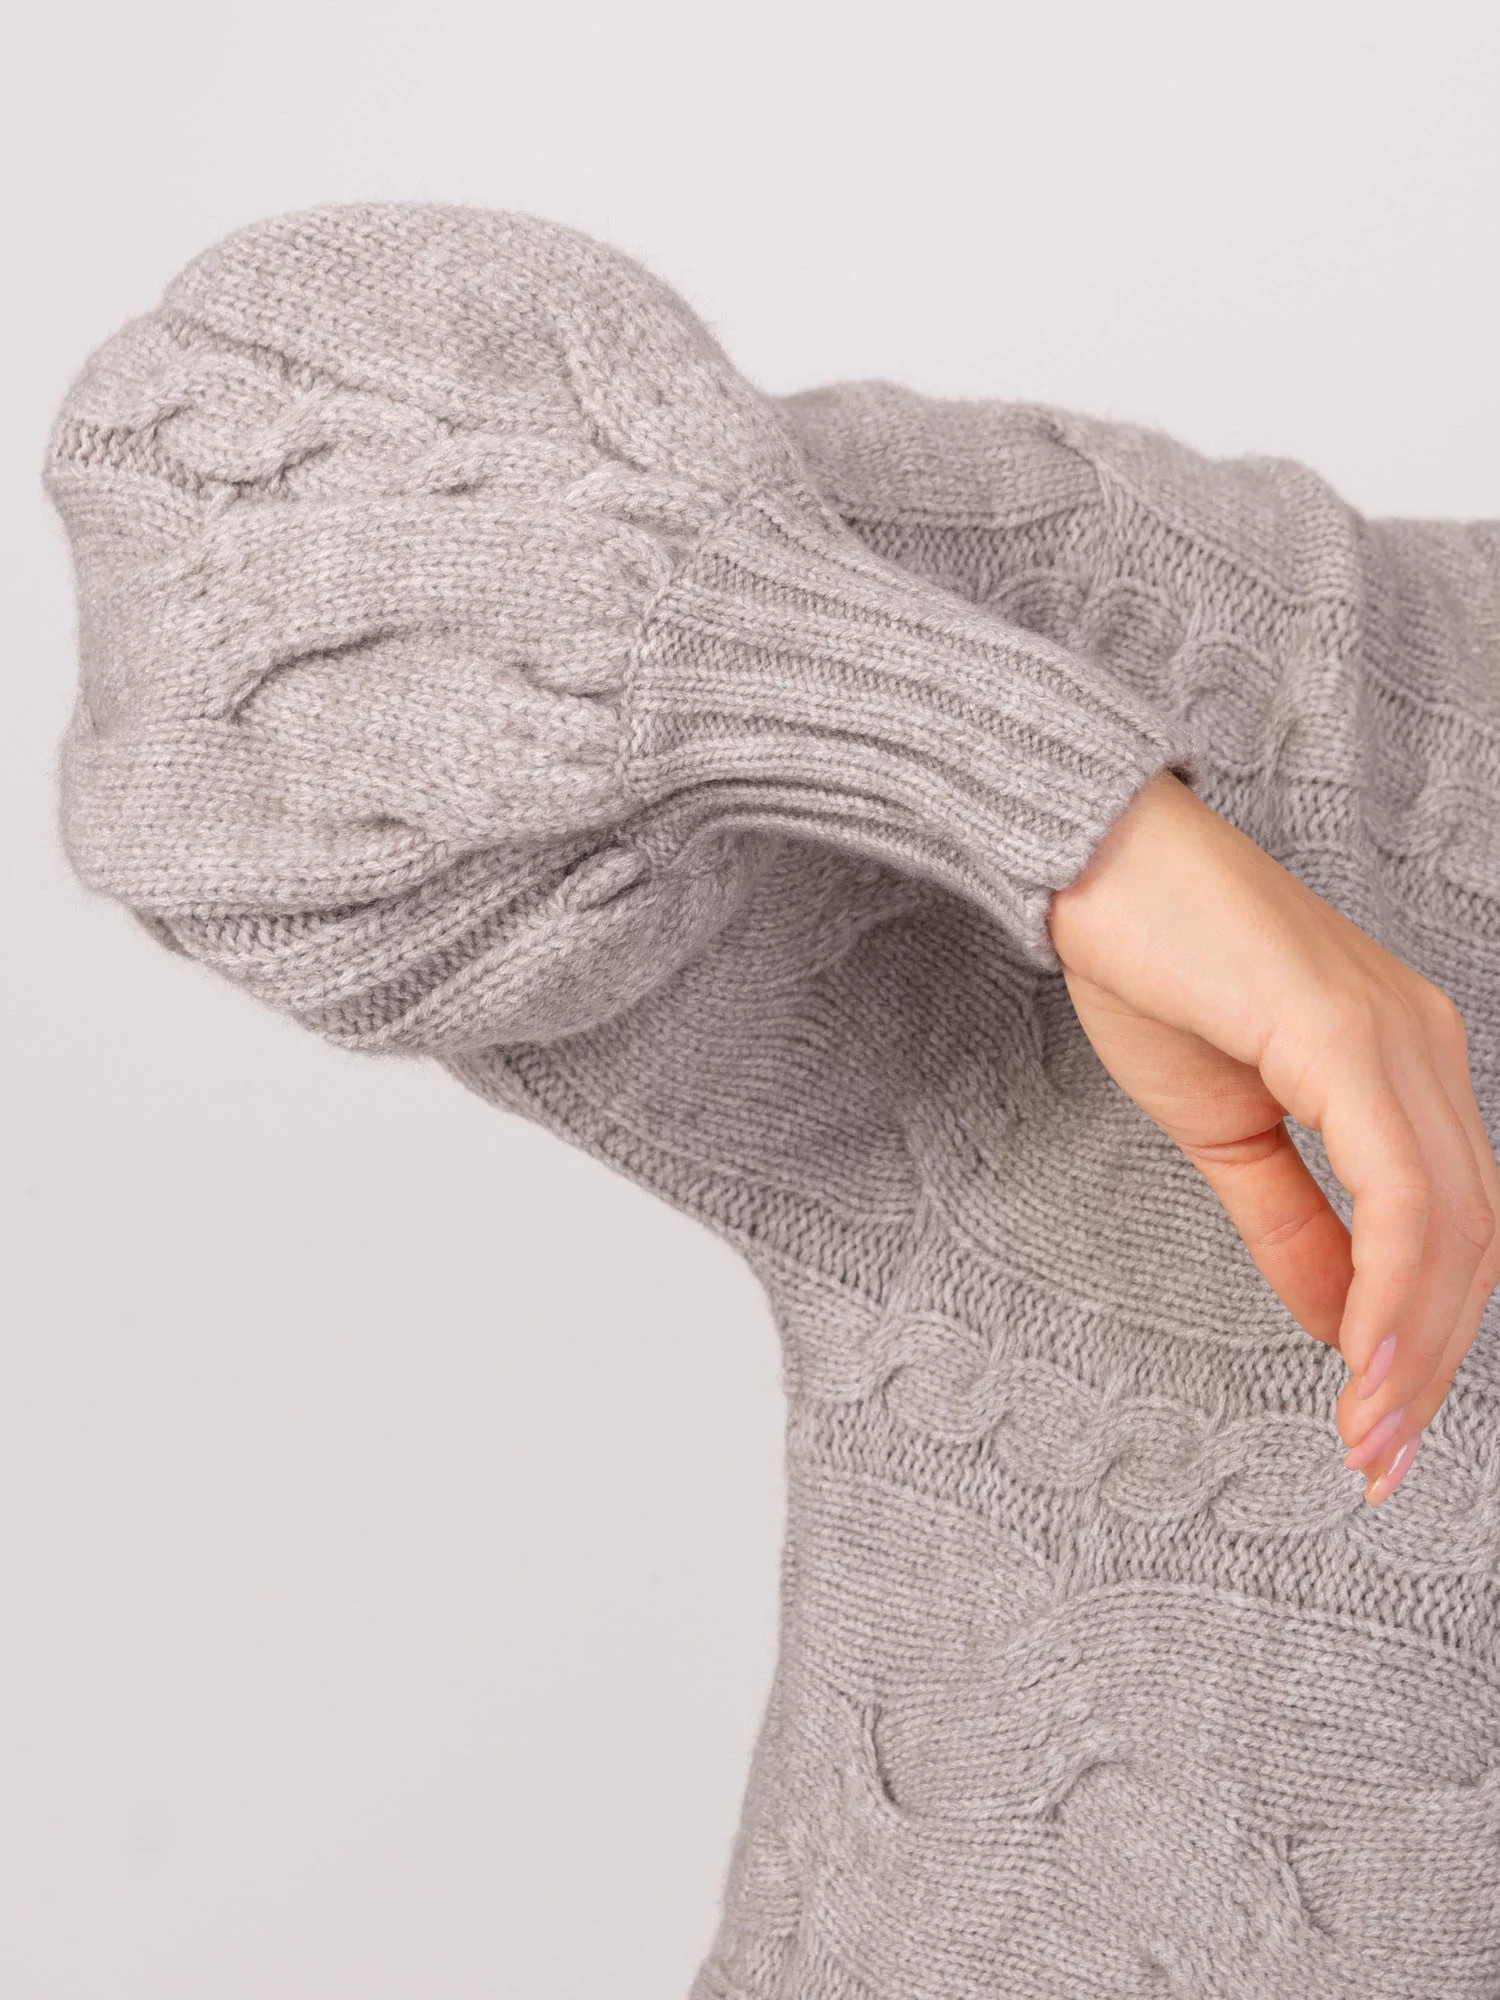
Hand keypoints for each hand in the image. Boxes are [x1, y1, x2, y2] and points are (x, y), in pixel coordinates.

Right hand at [1046, 769, 1499, 1501]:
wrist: (1089, 859)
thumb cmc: (1150, 967)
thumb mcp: (1224, 1128)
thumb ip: (1292, 1223)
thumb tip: (1342, 1321)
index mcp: (1406, 1063)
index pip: (1453, 1224)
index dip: (1428, 1336)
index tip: (1378, 1428)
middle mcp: (1427, 1045)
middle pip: (1474, 1237)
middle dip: (1432, 1362)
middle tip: (1376, 1459)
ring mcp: (1397, 1035)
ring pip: (1453, 1224)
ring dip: (1416, 1348)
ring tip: (1368, 1436)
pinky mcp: (1347, 1033)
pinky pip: (1398, 1188)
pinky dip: (1393, 1287)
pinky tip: (1362, 1359)